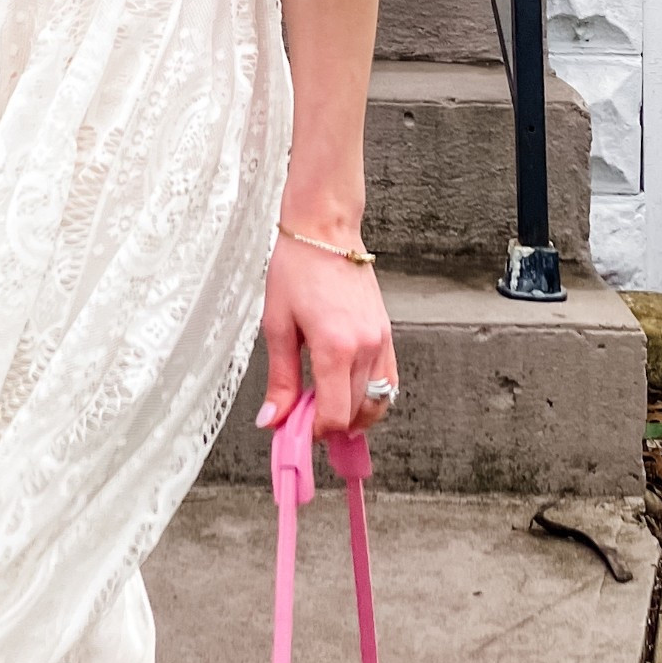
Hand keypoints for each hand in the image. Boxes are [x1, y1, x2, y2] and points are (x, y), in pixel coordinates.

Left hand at [256, 232, 396, 438]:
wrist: (324, 230)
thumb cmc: (298, 267)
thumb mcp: (277, 325)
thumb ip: (280, 378)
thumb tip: (273, 419)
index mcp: (335, 347)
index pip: (334, 416)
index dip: (313, 431)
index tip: (295, 427)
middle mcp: (365, 347)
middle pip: (356, 414)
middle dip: (329, 424)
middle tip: (303, 418)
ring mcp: (380, 340)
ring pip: (377, 402)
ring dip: (353, 414)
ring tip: (325, 405)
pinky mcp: (386, 333)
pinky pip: (388, 381)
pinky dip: (372, 396)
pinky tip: (348, 391)